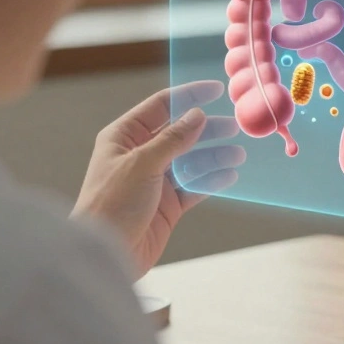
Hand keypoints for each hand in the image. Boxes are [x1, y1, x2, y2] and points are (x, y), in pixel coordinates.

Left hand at [73, 80, 242, 278]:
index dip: (188, 96)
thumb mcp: (142, 164)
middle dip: (207, 129)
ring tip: (238, 154)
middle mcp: (140, 154)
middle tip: (234, 127)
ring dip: (214, 155)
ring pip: (191, 160)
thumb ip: (173, 139)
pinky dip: (212, 180)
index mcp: (124, 137)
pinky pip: (195, 185)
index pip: (160, 106)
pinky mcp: (168, 204)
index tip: (217, 90)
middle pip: (181, 133)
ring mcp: (156, 180)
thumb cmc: (112, 203)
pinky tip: (230, 175)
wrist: (105, 253)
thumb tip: (198, 115)